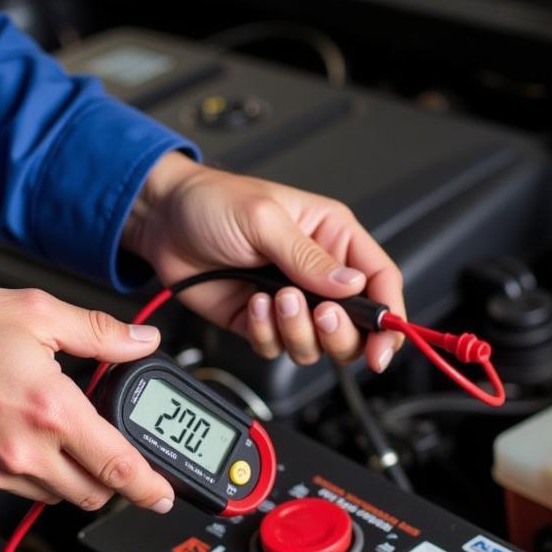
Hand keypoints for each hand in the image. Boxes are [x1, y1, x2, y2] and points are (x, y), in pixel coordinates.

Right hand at [0, 285, 175, 511]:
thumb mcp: (37, 312)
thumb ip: (100, 332)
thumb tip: (142, 340)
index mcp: (52, 410)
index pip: (118, 466)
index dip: (149, 487)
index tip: (163, 496)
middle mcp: (26, 449)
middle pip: (91, 493)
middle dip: (110, 480)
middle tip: (110, 455)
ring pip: (54, 496)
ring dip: (69, 478)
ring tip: (59, 439)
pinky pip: (14, 490)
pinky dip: (29, 473)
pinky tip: (18, 438)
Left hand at [123, 153, 404, 370]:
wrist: (162, 222)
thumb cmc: (212, 203)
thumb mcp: (265, 219)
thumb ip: (309, 258)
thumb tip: (352, 285)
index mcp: (333, 238)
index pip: (380, 281)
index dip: (390, 318)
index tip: (384, 346)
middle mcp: (317, 275)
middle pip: (355, 327)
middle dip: (338, 332)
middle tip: (316, 314)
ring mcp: (290, 304)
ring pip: (316, 345)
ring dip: (295, 331)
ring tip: (272, 298)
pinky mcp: (261, 323)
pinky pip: (277, 348)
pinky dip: (264, 334)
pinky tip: (249, 303)